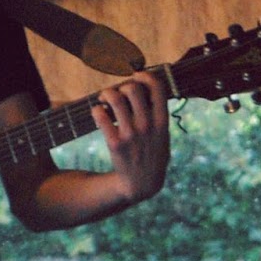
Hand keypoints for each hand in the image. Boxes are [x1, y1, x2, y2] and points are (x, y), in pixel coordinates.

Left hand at [92, 71, 170, 203]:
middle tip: (118, 93)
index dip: (145, 76)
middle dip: (122, 86)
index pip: (157, 88)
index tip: (137, 76)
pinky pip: (100, 115)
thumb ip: (158, 114)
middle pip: (132, 89)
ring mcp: (131, 134)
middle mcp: (147, 126)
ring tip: (105, 100)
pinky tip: (99, 114)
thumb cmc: (152, 155)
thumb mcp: (163, 136)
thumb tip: (147, 88)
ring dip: (107, 94)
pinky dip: (97, 110)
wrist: (141, 184)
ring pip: (114, 98)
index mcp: (162, 122)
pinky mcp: (115, 143)